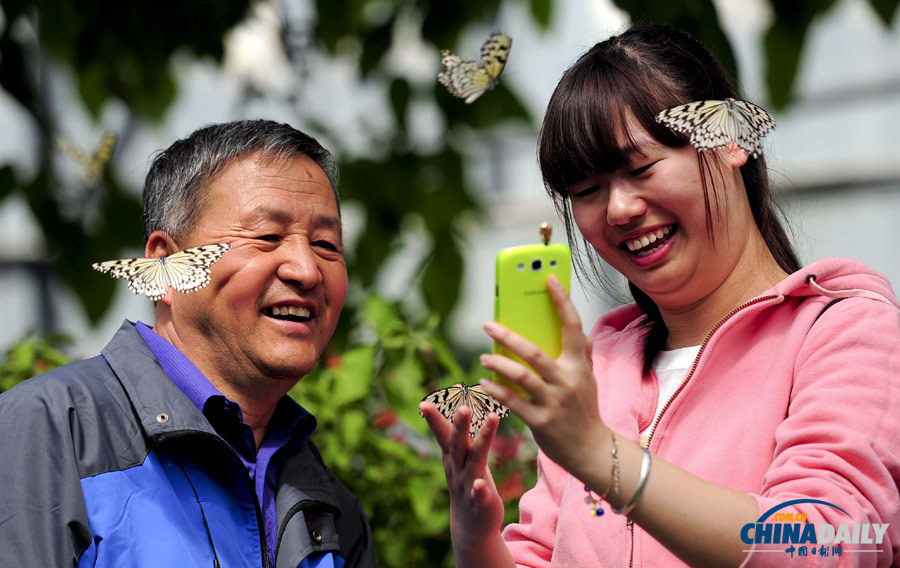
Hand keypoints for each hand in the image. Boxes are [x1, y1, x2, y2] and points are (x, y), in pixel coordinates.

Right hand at [419, 402, 505, 548]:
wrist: (470, 525)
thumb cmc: (469, 481)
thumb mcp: (463, 456)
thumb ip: (461, 434)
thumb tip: (460, 404)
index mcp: (453, 456)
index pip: (443, 434)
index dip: (435, 418)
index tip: (424, 402)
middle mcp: (457, 469)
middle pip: (457, 445)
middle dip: (459, 426)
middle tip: (463, 407)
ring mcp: (467, 486)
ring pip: (474, 462)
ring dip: (482, 441)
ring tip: (492, 420)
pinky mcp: (480, 503)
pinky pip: (479, 496)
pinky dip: (479, 490)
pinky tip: (480, 485)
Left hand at [479, 275, 608, 481]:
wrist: (591, 449)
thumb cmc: (584, 408)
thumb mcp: (588, 378)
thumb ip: (583, 353)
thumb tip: (581, 331)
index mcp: (580, 365)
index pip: (572, 326)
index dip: (562, 301)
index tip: (549, 279)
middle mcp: (568, 381)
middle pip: (535, 352)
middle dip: (508, 336)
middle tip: (488, 324)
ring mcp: (554, 402)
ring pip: (521, 376)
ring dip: (498, 364)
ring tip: (484, 356)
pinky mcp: (540, 421)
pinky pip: (513, 402)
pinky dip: (496, 391)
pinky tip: (484, 383)